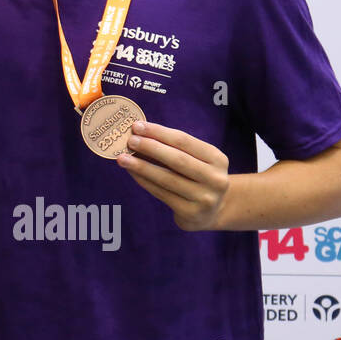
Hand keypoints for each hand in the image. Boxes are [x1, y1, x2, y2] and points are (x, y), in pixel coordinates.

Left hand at [116, 121, 230, 230]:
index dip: (159, 132)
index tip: (137, 126)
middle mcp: (215, 179)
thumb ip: (171, 148)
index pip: (184, 141)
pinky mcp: (191, 213)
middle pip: (177, 159)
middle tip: (130, 140)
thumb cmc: (196, 177)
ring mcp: (205, 198)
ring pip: (167, 178)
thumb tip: (138, 134)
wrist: (211, 211)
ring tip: (122, 159)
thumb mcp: (194, 160)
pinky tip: (132, 173)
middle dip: (150, 147)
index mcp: (217, 159)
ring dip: (142, 166)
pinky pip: (162, 193)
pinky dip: (144, 181)